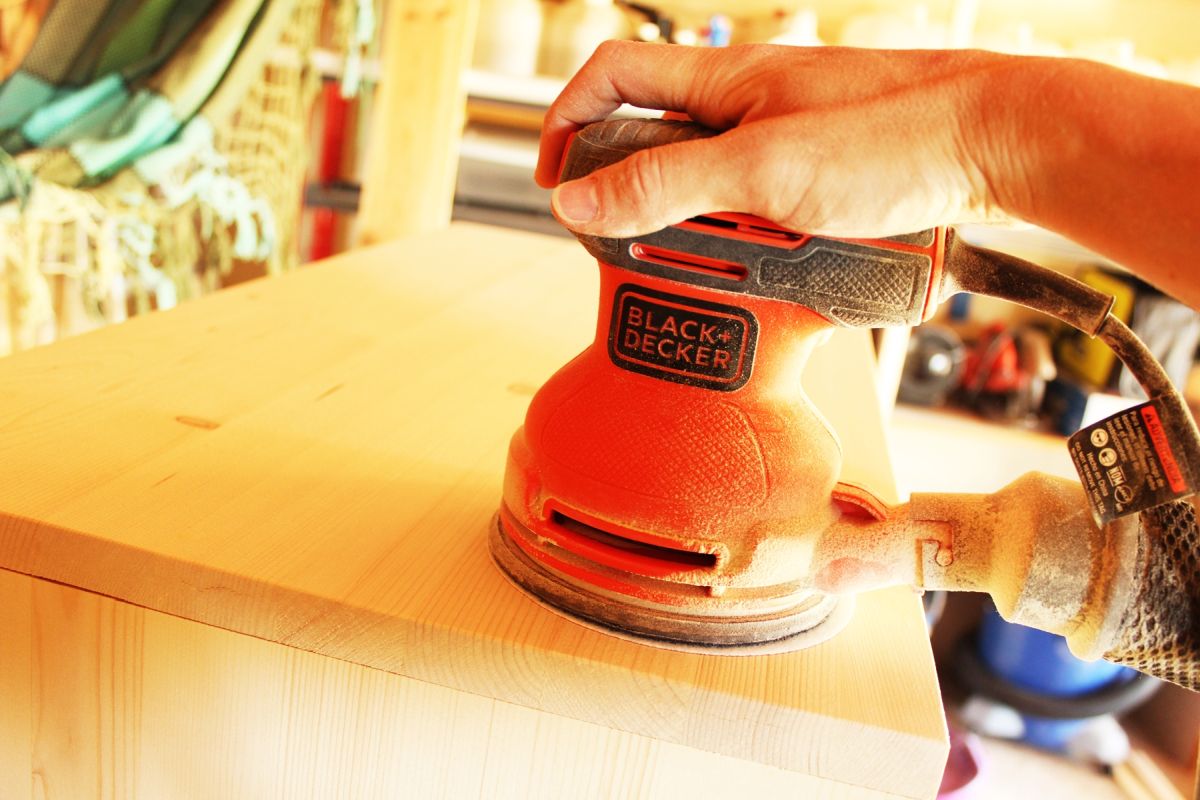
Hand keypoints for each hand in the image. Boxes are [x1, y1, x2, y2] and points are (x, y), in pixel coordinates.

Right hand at [536, 42, 1021, 237]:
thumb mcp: (762, 169)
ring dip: (706, 232)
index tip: (556, 179)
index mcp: (724, 79)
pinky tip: (777, 262)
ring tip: (728, 262)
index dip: (568, 120)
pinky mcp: (822, 178)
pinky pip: (763, 211)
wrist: (1003, 146)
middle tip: (643, 246)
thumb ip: (666, 184)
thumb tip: (578, 198)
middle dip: (641, 199)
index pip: (614, 76)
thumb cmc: (898, 135)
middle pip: (655, 142)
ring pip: (710, 187)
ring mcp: (787, 141)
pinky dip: (757, 241)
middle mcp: (749, 104)